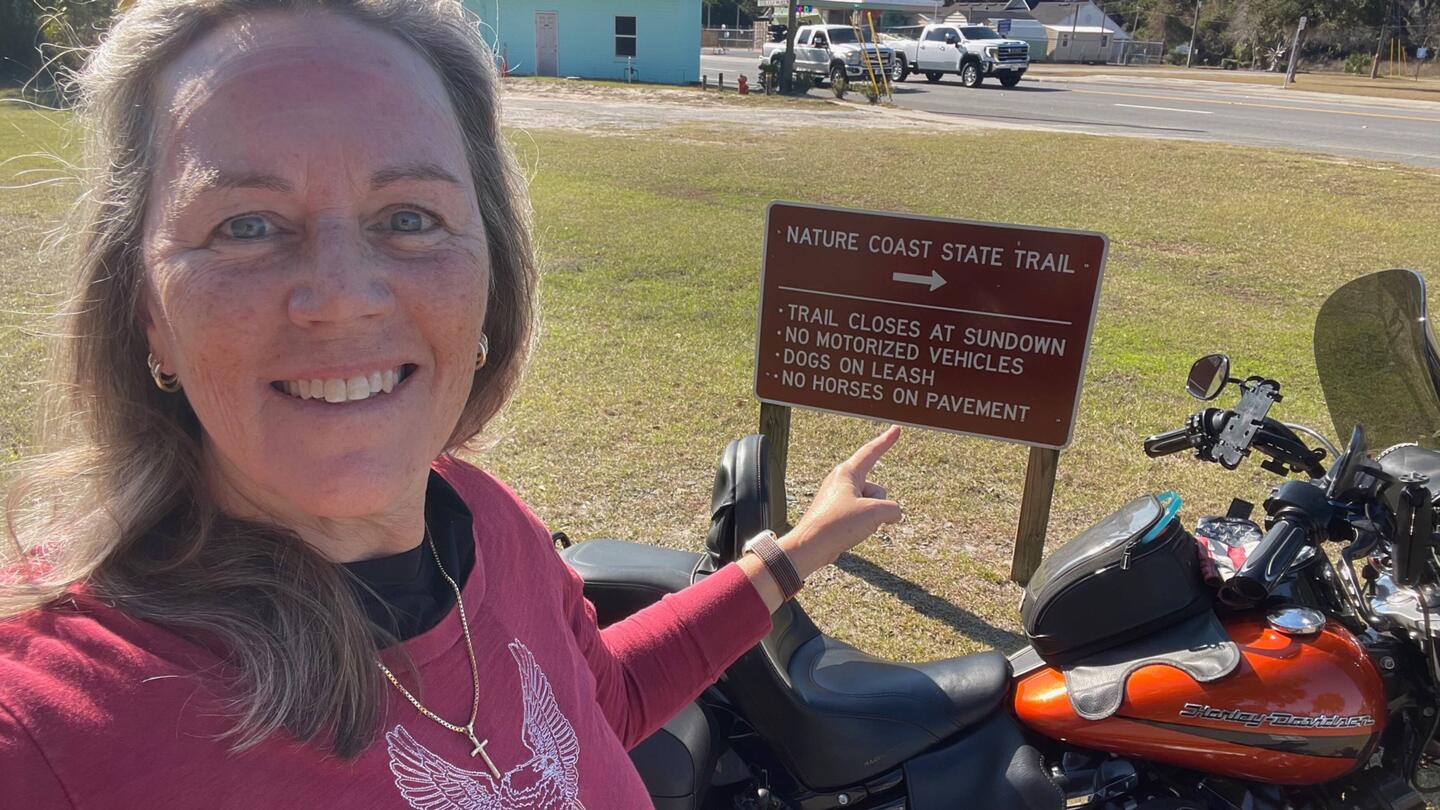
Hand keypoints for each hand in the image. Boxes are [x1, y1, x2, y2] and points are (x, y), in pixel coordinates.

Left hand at [781, 425, 903, 578]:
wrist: (809, 547)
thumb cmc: (836, 524)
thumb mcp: (874, 513)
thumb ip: (892, 509)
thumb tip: (893, 515)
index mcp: (847, 473)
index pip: (871, 452)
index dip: (886, 440)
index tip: (896, 429)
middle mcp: (842, 482)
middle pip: (877, 491)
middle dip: (878, 507)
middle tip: (856, 518)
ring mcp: (839, 499)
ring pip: (872, 507)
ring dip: (871, 520)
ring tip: (850, 528)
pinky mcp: (838, 515)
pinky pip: (862, 517)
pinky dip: (862, 526)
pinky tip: (848, 535)